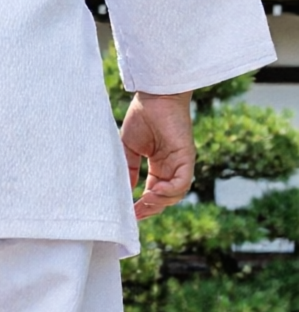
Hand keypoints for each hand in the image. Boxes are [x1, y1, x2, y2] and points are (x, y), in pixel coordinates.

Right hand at [121, 92, 195, 220]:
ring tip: (143, 202)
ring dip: (159, 203)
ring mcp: (181, 163)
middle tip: (134, 213)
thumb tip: (124, 191)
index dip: (143, 206)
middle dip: (150, 209)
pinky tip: (153, 192)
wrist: (154, 97)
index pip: (155, 193)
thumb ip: (129, 170)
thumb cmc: (142, 117)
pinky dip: (169, 192)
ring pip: (176, 194)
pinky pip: (182, 183)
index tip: (128, 214)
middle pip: (167, 198)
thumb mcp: (129, 149)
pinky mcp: (186, 157)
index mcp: (160, 165)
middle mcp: (172, 167)